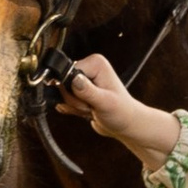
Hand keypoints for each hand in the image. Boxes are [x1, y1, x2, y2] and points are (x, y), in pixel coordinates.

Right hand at [57, 54, 180, 161]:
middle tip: (92, 105)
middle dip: (75, 101)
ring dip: (75, 106)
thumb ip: (88, 91)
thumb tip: (72, 79)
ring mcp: (81, 79)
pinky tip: (87, 110)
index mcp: (95, 62)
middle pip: (62, 84)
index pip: (67, 73)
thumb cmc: (122, 112)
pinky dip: (73, 109)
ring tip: (92, 108)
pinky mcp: (77, 90)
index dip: (74, 90)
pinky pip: (63, 100)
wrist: (126, 125)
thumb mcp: (105, 102)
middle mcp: (87, 67)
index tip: (91, 99)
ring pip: (61, 94)